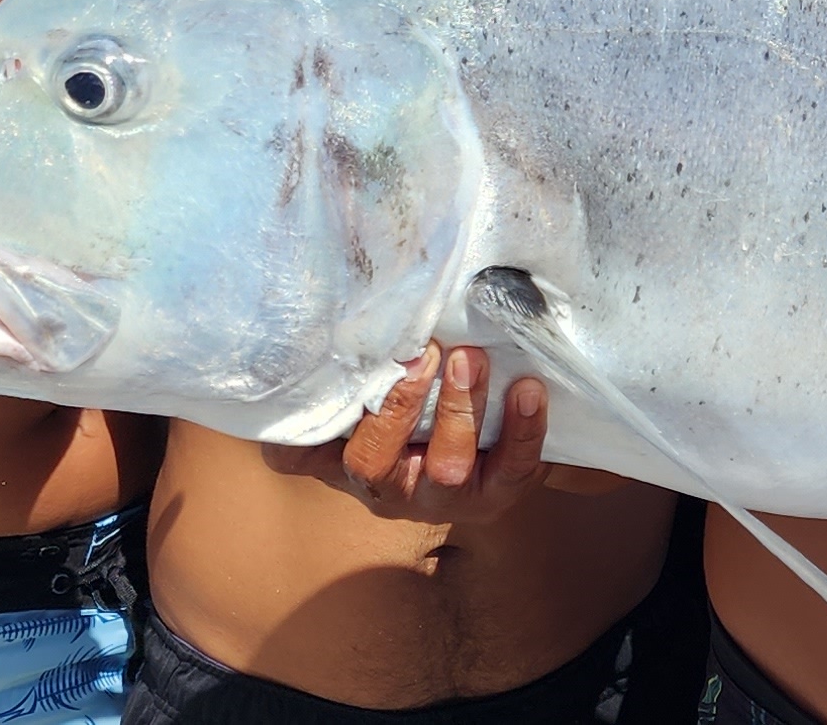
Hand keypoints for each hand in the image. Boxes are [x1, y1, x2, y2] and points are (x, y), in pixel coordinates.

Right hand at [289, 344, 574, 522]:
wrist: (491, 451)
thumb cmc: (418, 411)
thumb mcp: (372, 394)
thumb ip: (343, 371)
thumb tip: (305, 329)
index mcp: (349, 461)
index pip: (299, 455)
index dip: (298, 432)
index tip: (328, 376)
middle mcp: (390, 489)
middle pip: (375, 463)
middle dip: (398, 405)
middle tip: (423, 352)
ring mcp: (447, 497)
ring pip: (447, 469)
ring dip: (458, 410)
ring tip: (472, 358)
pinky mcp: (500, 492)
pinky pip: (514, 469)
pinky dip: (523, 429)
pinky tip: (528, 390)